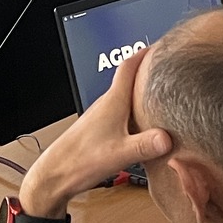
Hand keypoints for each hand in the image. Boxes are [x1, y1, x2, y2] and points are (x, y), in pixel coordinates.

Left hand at [16, 51, 170, 217]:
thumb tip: (168, 137)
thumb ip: (145, 145)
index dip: (145, 52)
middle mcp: (106, 105)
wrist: (54, 176)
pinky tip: (144, 126)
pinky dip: (135, 112)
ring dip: (141, 93)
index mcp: (112, 102)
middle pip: (129, 79)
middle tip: (168, 70)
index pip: (129, 66)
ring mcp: (101, 116)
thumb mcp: (119, 154)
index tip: (161, 45)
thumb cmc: (79, 161)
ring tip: (162, 96)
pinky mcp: (99, 129)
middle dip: (148, 72)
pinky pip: (121, 113)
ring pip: (125, 97)